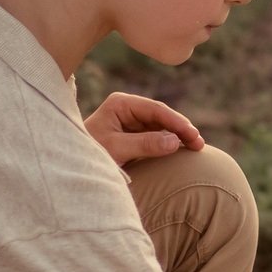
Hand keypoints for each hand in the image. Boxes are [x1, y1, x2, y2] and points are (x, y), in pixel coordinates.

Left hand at [85, 92, 204, 166]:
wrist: (72, 168)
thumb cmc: (87, 156)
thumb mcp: (116, 149)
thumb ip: (145, 144)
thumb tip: (174, 141)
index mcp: (120, 104)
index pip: (155, 109)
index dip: (176, 122)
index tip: (192, 135)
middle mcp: (127, 109)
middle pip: (162, 115)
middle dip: (181, 128)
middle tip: (199, 144)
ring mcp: (132, 121)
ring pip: (162, 125)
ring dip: (178, 135)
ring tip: (196, 147)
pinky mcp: (134, 135)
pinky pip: (157, 135)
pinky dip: (170, 142)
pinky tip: (184, 149)